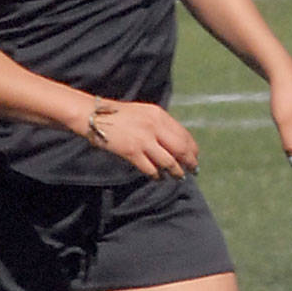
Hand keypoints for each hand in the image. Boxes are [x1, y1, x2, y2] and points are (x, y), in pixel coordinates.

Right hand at [81, 98, 198, 178]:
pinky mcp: (132, 152)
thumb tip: (177, 142)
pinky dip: (157, 175)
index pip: (184, 134)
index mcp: (159, 115)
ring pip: (168, 161)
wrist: (96, 116)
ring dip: (176, 172)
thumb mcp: (145, 113)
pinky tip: (158, 177)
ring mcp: (143, 140)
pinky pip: (151, 168)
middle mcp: (154, 126)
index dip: (192, 148)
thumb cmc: (120, 116)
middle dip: (189, 161)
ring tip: (178, 177)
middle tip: (193, 170)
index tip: (195, 156)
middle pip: (180, 148)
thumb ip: (160, 124)